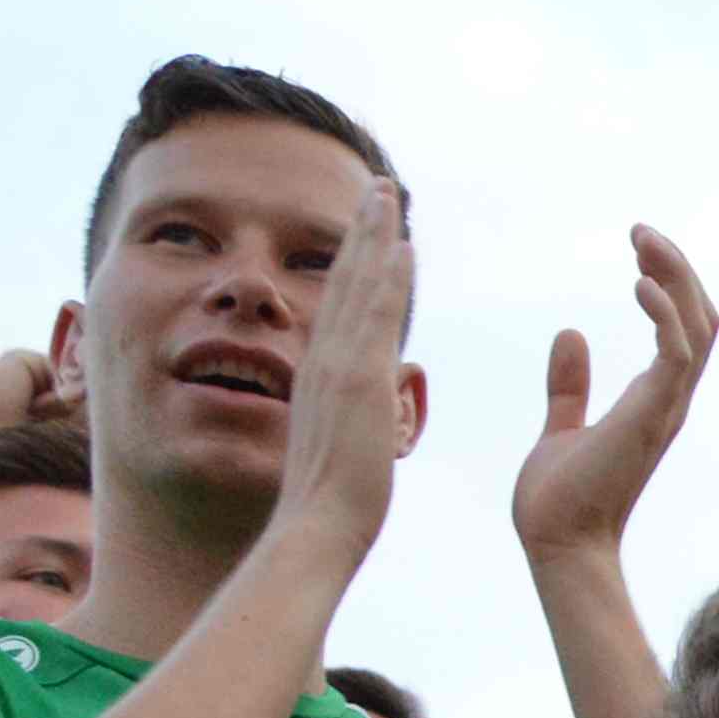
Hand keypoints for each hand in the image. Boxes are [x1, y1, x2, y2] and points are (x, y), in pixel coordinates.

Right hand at [276, 177, 415, 565]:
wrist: (316, 528)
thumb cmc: (328, 508)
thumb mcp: (340, 452)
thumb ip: (355, 422)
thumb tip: (372, 414)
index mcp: (320, 378)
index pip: (338, 308)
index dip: (352, 266)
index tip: (369, 234)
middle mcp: (324, 361)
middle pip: (343, 280)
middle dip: (361, 232)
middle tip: (377, 189)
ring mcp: (338, 366)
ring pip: (356, 284)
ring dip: (373, 235)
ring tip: (387, 192)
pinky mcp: (357, 378)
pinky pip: (373, 313)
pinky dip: (386, 275)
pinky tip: (403, 243)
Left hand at [510, 227, 718, 571]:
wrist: (557, 543)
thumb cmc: (559, 500)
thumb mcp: (562, 425)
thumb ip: (570, 385)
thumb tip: (571, 335)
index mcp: (653, 402)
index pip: (685, 330)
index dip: (670, 282)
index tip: (638, 246)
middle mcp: (669, 402)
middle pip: (703, 321)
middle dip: (679, 269)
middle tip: (641, 231)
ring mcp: (664, 410)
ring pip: (699, 329)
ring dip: (676, 278)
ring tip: (643, 240)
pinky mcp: (650, 417)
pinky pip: (677, 354)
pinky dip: (666, 313)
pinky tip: (639, 282)